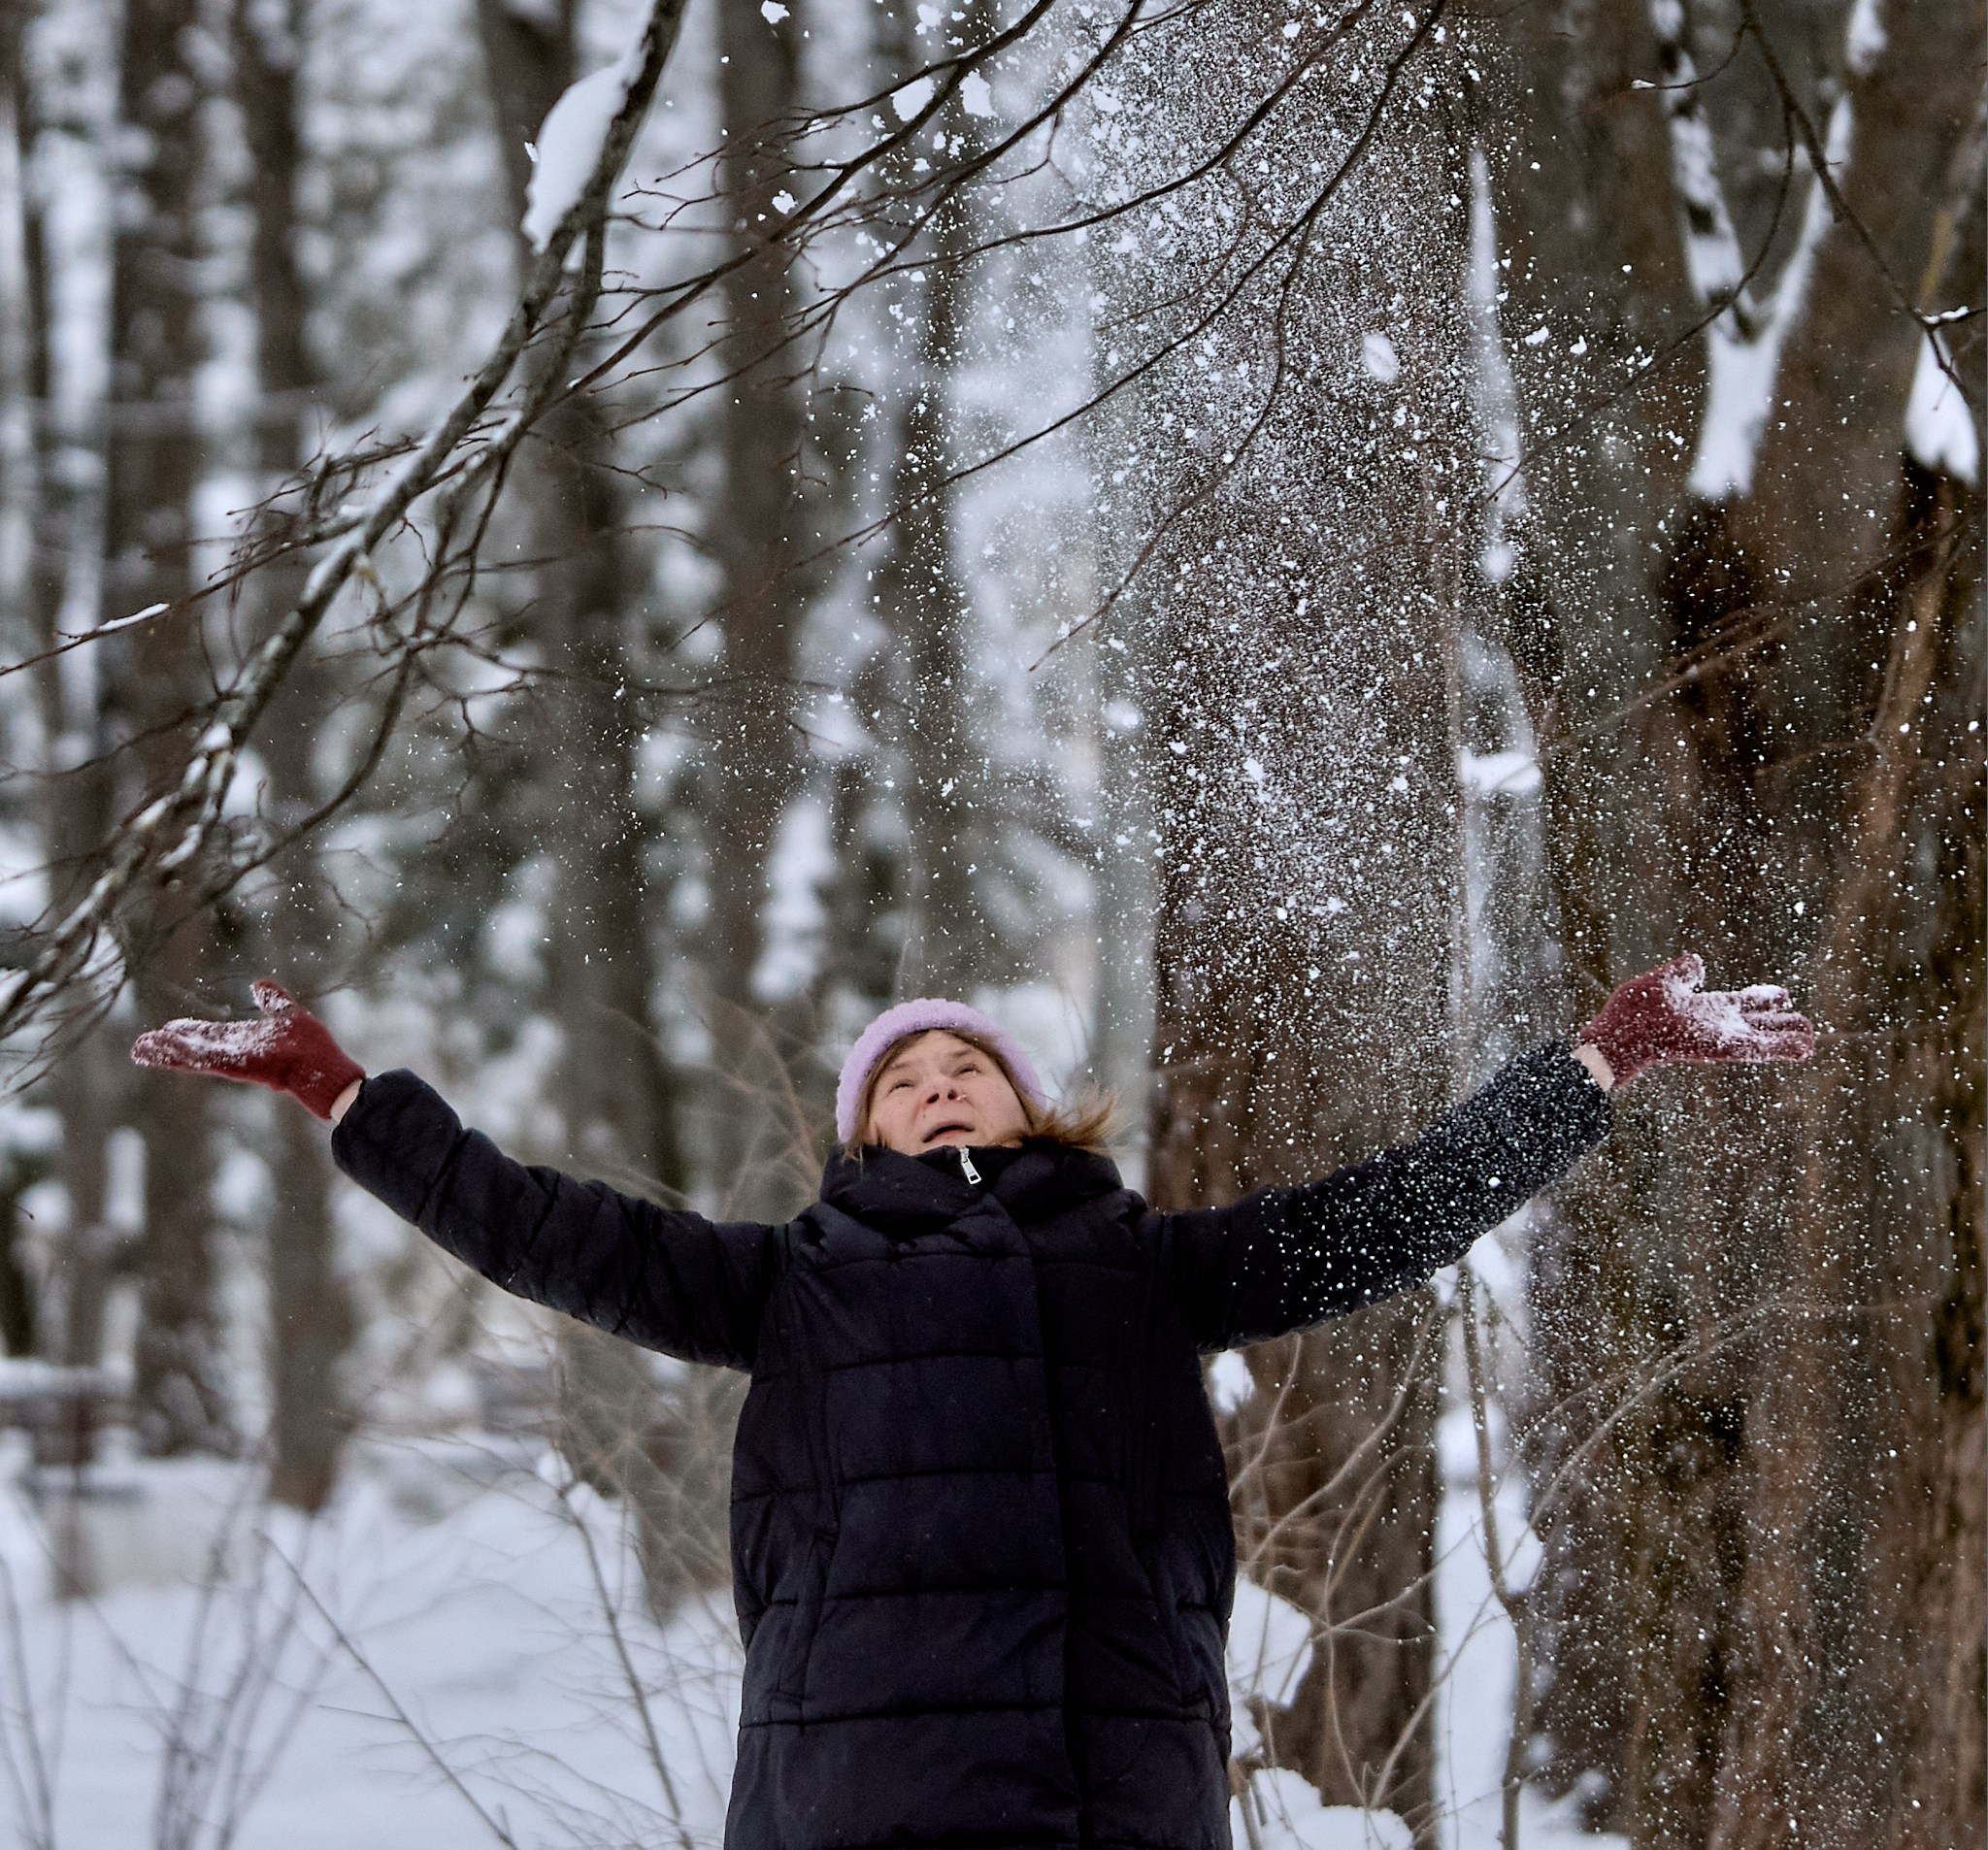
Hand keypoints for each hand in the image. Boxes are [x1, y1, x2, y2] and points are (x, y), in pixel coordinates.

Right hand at [131, 980, 364, 1121]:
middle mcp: (238, 1054)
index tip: (166, 1030)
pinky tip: (166, 1050)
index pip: (211, 1037)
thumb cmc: (316, 1049)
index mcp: (247, 1042)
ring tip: (140, 1049)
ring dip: (168, 1053)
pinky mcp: (241, 1068)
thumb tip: (259, 983)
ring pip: (195, 1057)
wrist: (330, 1073)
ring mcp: (237, 1062)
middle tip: (140, 1044)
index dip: (189, 1033)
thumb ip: (274, 1001)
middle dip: (169, 1046)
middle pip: (196, 1049)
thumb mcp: (291, 1016)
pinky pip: (209, 1061)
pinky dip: (187, 1056)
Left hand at [1577, 953, 1815, 1087]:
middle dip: (1784, 1024)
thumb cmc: (1632, 1011)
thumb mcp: (1661, 981)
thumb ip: (1682, 971)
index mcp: (1708, 1006)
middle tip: (1808, 1025)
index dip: (1764, 998)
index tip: (1784, 995)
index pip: (1744, 1002)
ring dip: (1789, 1040)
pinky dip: (1782, 1048)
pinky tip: (1805, 1048)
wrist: (1619, 1034)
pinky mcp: (1723, 1048)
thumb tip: (1697, 960)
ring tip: (1813, 1042)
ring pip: (1765, 1039)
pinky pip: (1759, 1050)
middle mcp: (1719, 1023)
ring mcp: (1723, 1037)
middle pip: (1760, 1022)